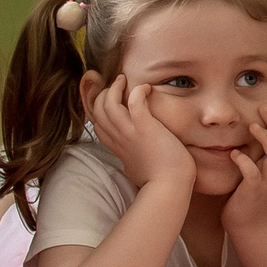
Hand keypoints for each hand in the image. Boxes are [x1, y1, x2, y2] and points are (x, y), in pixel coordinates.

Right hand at [85, 75, 193, 192]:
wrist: (169, 187)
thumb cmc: (158, 181)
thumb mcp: (135, 170)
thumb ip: (131, 161)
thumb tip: (130, 164)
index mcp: (117, 148)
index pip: (97, 124)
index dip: (98, 109)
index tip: (108, 99)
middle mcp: (119, 139)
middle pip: (97, 111)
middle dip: (102, 94)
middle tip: (116, 85)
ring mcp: (130, 133)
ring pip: (108, 104)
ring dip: (115, 88)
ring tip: (124, 79)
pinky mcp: (145, 128)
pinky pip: (134, 101)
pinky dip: (138, 90)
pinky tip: (147, 87)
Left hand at [222, 103, 266, 229]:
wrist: (249, 226)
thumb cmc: (248, 196)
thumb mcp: (256, 171)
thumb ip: (256, 155)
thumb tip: (246, 134)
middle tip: (265, 106)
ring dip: (266, 138)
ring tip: (253, 125)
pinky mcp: (254, 191)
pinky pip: (253, 175)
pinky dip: (245, 163)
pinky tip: (235, 154)